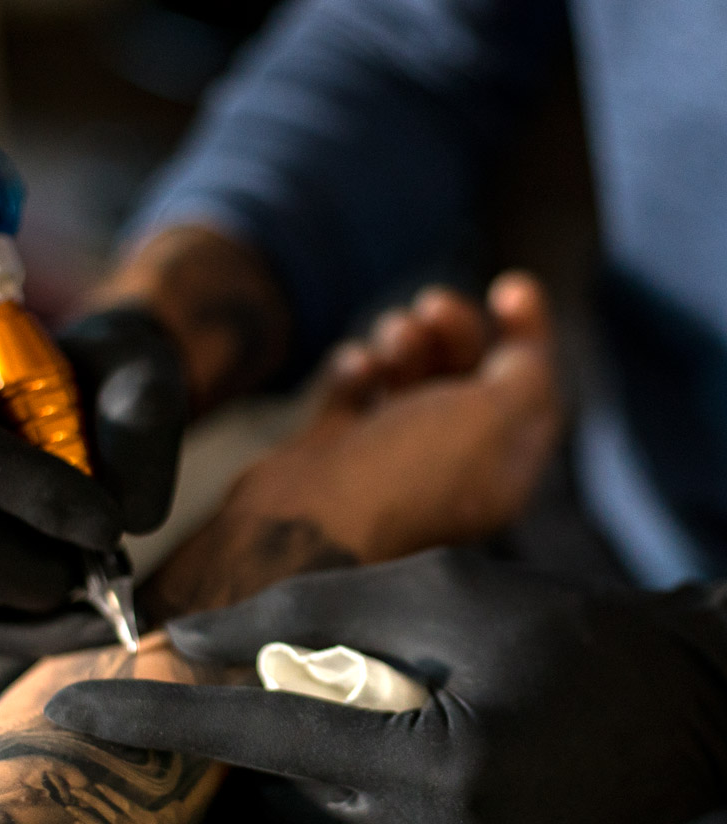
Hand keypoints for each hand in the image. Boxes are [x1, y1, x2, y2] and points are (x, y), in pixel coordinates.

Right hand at [0, 307, 186, 655]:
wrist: (64, 399)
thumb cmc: (95, 375)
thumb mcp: (133, 363)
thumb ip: (142, 415)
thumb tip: (132, 517)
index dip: (27, 492)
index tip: (108, 524)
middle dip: (35, 563)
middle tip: (102, 556)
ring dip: (37, 598)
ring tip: (89, 567)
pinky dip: (37, 634)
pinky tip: (91, 618)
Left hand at [47, 550, 726, 823]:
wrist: (688, 711)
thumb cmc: (562, 630)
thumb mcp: (436, 590)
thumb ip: (304, 613)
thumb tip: (195, 641)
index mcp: (442, 772)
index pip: (260, 743)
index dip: (159, 719)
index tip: (73, 709)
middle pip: (275, 819)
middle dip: (218, 772)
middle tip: (177, 726)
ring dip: (267, 817)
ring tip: (254, 766)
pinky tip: (307, 814)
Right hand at [227, 272, 560, 562]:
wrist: (304, 524)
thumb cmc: (404, 473)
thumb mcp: (490, 417)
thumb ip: (526, 375)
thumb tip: (523, 353)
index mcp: (497, 470)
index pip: (530, 390)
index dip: (530, 331)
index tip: (510, 287)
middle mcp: (446, 465)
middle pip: (466, 375)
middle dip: (454, 329)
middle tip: (430, 306)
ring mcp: (385, 459)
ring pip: (408, 377)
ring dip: (404, 343)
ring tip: (389, 340)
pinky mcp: (333, 452)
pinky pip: (354, 391)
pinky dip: (356, 369)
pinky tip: (354, 370)